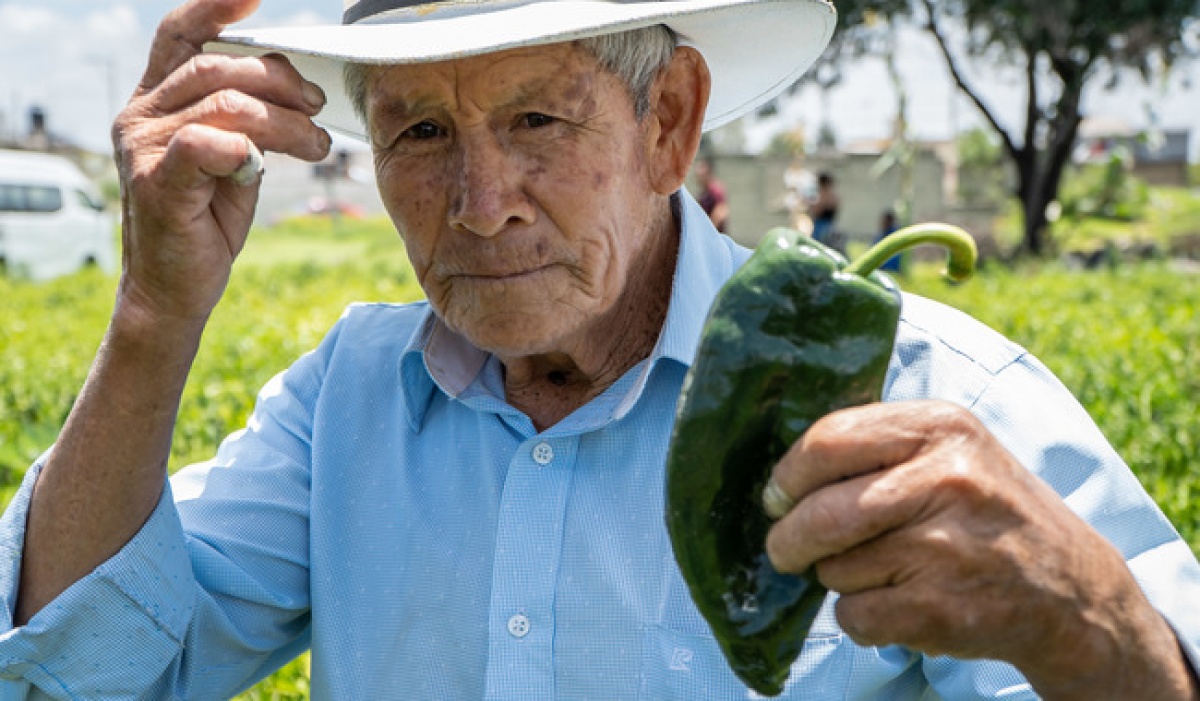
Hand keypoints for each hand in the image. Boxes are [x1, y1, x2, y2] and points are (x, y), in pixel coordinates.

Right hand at [112, 0, 330, 322]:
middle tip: (318, 107)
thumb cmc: (206, 223)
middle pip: (219, 69)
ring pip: (226, 105)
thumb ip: (249, 121)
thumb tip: (296, 92)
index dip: (215, 10)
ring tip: (317, 144)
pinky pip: (206, 144)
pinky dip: (247, 151)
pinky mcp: (154, 181)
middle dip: (280, 82)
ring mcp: (142, 147)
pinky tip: (264, 168)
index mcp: (157, 102)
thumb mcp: (234, 161)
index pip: (180, 36)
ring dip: (285, 122)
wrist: (177, 289)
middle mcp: (141, 116)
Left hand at [764, 400, 1196, 699]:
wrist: (1071, 589)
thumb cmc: (986, 511)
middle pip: (819, 514)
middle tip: (785, 550)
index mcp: (940, 426)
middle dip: (787, 540)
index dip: (788, 476)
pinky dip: (862, 617)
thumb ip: (876, 446)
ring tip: (889, 570)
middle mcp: (947, 480)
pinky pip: (854, 615)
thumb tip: (780, 479)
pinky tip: (900, 603)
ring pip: (835, 569)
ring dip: (841, 578)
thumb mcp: (951, 449)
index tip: (777, 498)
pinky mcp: (941, 608)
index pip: (827, 441)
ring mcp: (946, 548)